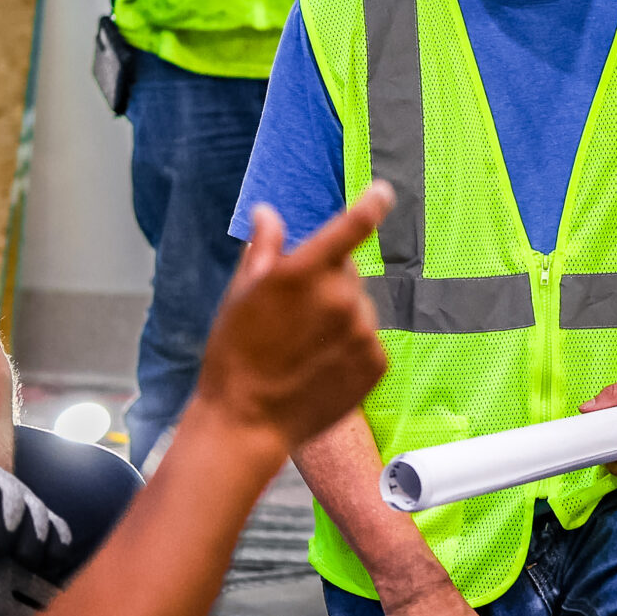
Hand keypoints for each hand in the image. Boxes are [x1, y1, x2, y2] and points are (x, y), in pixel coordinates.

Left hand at [0, 456, 76, 580]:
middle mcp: (2, 484)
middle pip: (13, 497)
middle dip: (8, 523)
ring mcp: (26, 502)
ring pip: (38, 514)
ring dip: (35, 537)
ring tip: (25, 561)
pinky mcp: (43, 521)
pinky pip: (58, 528)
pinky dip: (58, 544)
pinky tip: (52, 564)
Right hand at [197, 190, 392, 447]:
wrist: (247, 423)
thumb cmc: (233, 356)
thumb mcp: (240, 296)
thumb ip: (263, 249)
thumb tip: (267, 214)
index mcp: (303, 273)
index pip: (351, 227)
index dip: (371, 205)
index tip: (383, 192)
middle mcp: (340, 298)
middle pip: (346, 273)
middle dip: (327, 282)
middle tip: (293, 315)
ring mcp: (362, 332)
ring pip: (358, 308)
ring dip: (340, 317)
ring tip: (304, 348)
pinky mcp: (376, 363)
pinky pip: (368, 340)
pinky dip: (350, 348)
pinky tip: (320, 366)